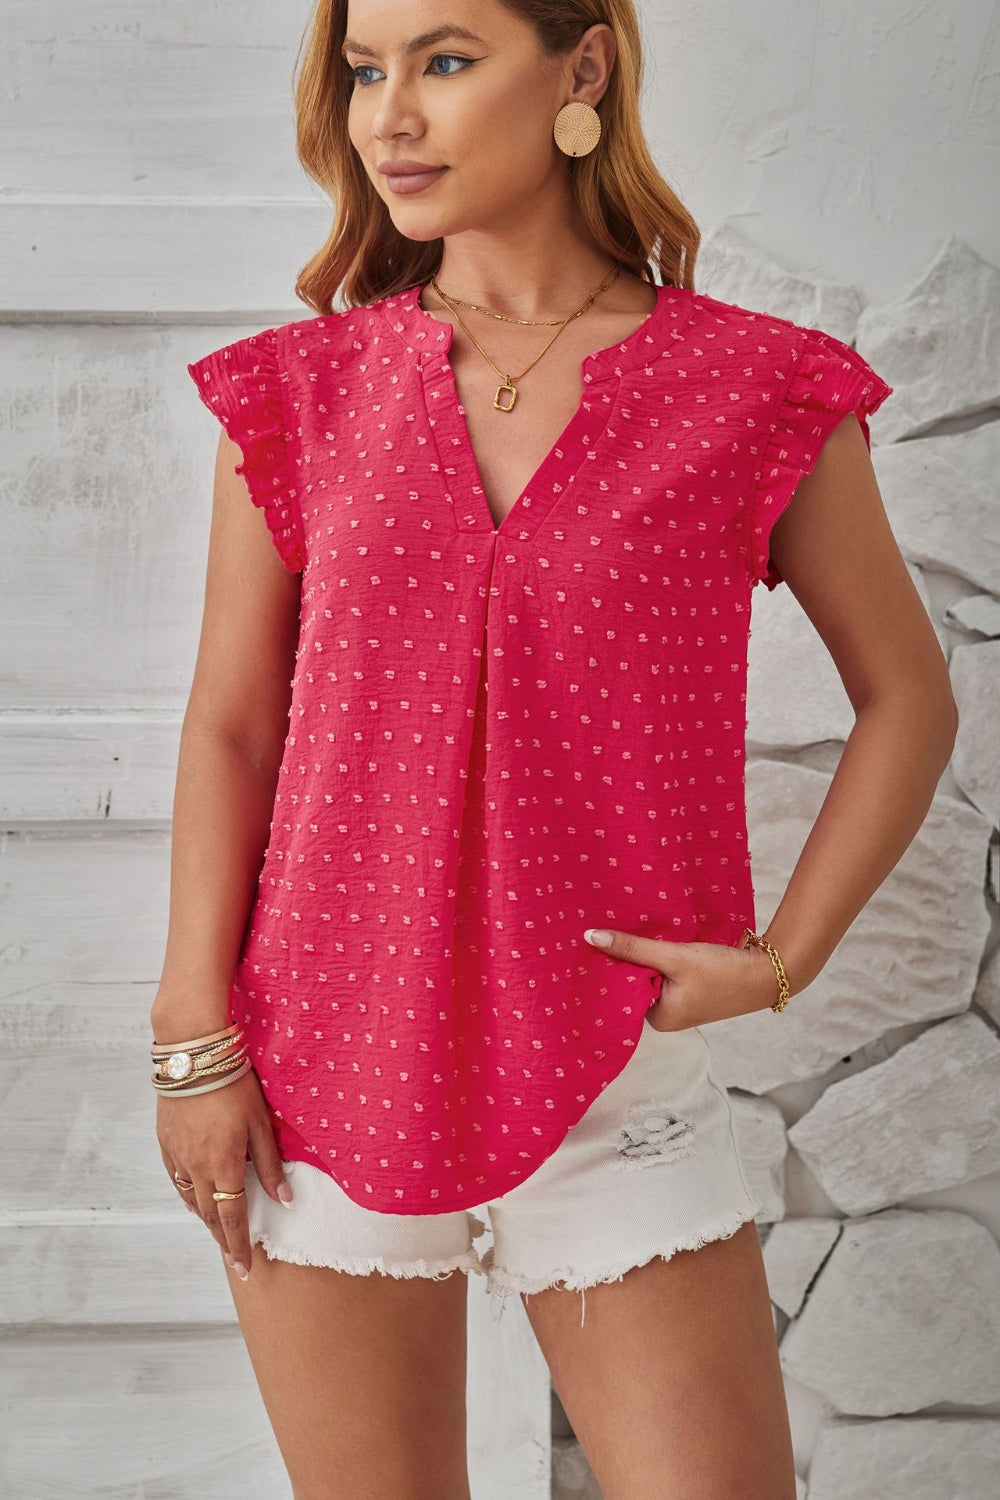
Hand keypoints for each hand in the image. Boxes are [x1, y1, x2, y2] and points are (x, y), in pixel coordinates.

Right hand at [156, 1067, 291, 1280]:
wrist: (193, 1057)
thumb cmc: (234, 1085)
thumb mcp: (261, 1123)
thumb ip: (270, 1164)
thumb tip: (285, 1199)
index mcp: (223, 1165)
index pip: (232, 1217)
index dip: (240, 1244)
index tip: (246, 1267)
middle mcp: (196, 1168)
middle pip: (209, 1215)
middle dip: (223, 1240)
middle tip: (234, 1261)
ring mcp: (177, 1156)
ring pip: (190, 1200)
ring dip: (205, 1219)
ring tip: (218, 1234)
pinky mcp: (166, 1143)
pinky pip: (176, 1179)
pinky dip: (187, 1195)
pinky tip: (193, 1200)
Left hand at [582, 927, 780, 1030]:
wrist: (768, 972)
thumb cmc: (722, 972)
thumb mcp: (674, 957)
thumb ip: (633, 948)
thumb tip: (591, 937)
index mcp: (658, 1018)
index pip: (621, 990)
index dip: (610, 966)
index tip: (593, 942)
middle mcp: (666, 1015)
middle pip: (636, 981)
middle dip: (628, 958)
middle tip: (605, 929)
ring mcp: (681, 1003)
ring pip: (652, 973)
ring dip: (646, 954)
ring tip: (625, 929)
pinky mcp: (693, 989)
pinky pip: (667, 971)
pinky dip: (662, 956)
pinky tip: (654, 937)